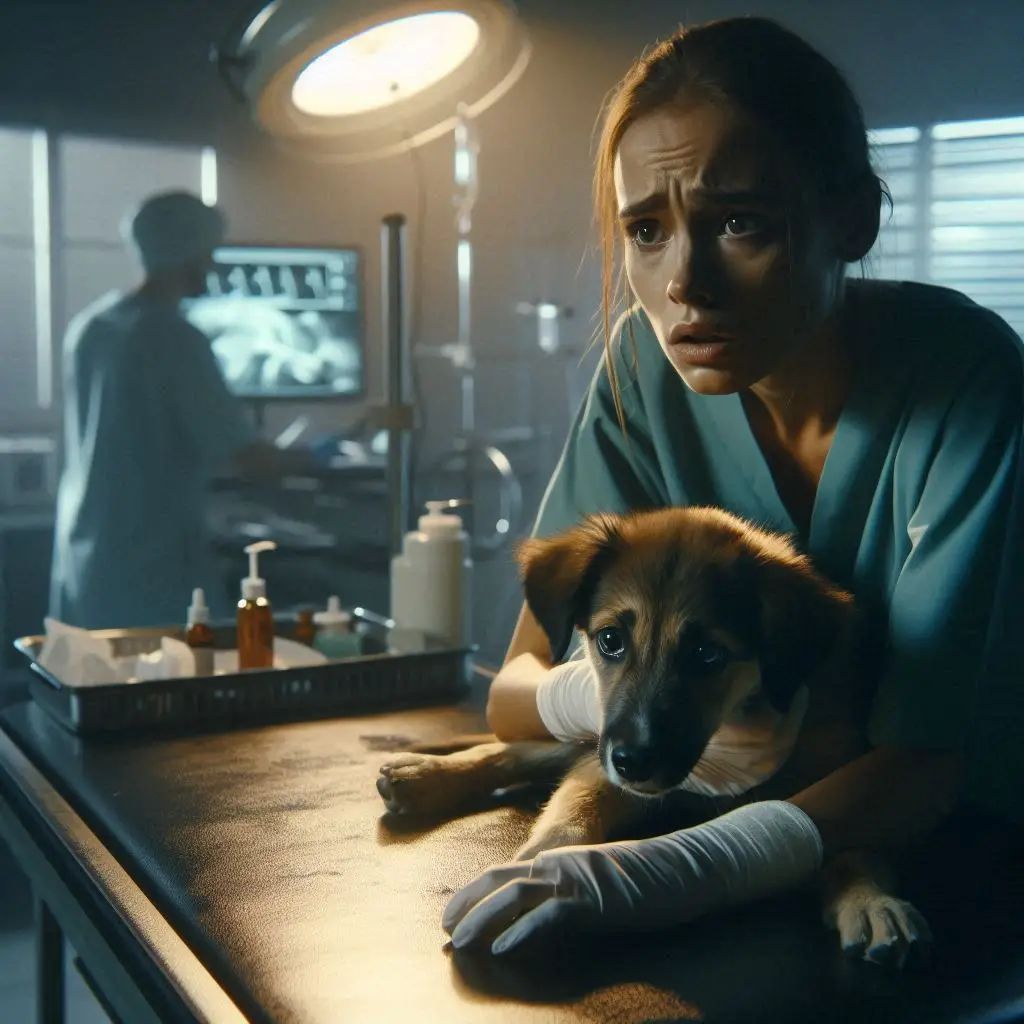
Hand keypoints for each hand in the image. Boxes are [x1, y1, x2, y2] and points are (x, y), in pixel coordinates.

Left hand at [442, 801, 821, 955]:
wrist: (690, 865)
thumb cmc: (648, 882)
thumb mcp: (600, 889)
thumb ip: (571, 896)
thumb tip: (543, 914)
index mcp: (562, 860)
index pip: (507, 873)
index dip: (475, 894)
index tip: (453, 917)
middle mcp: (562, 863)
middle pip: (502, 880)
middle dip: (468, 905)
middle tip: (445, 933)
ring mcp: (578, 878)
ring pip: (516, 895)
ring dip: (483, 919)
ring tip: (461, 943)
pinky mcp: (596, 897)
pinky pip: (551, 915)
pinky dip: (524, 931)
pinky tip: (505, 949)